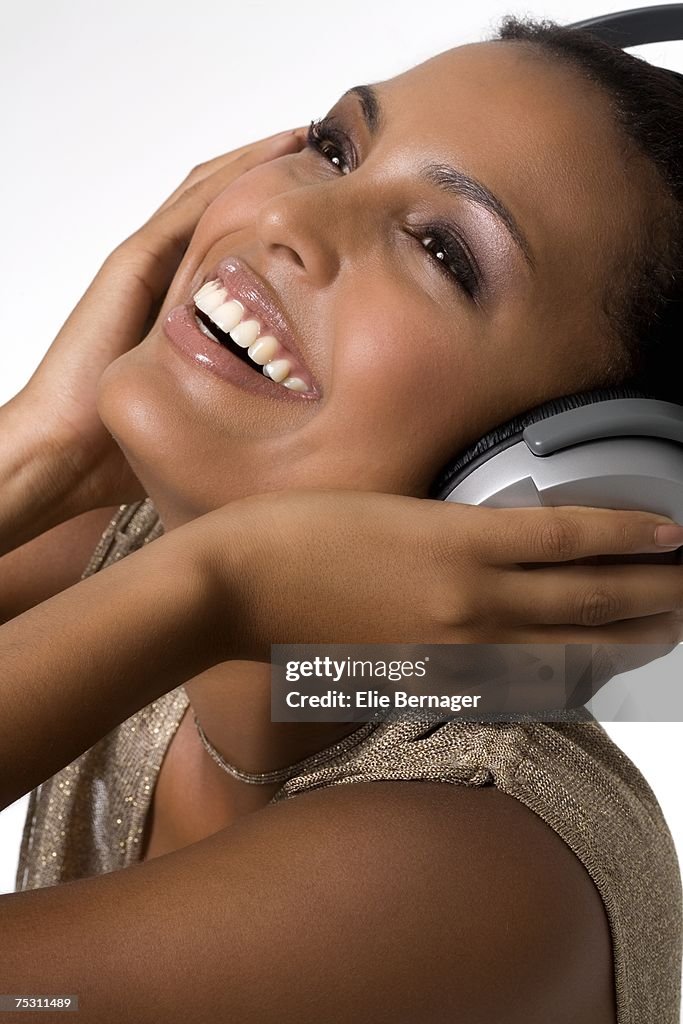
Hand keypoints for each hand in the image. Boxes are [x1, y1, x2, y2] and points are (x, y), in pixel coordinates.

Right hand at [5, 128, 305, 521]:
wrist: (68, 450)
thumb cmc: (129, 445)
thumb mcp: (211, 414)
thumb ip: (247, 399)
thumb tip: (307, 418)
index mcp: (185, 303)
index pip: (236, 240)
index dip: (279, 214)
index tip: (330, 204)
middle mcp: (167, 273)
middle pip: (224, 204)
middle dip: (273, 175)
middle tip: (329, 155)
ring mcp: (148, 263)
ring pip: (209, 192)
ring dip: (257, 161)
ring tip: (306, 139)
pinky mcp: (134, 263)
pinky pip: (189, 208)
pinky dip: (231, 178)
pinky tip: (271, 157)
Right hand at [191, 492, 682, 698]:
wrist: (239, 588)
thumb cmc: (302, 530)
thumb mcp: (393, 507)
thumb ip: (458, 531)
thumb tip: (510, 548)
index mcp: (459, 539)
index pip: (572, 538)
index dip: (632, 536)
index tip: (676, 534)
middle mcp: (469, 599)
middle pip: (583, 599)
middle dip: (649, 595)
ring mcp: (449, 647)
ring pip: (557, 647)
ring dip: (618, 639)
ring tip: (662, 631)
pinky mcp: (425, 680)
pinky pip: (508, 679)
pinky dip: (554, 672)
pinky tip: (578, 670)